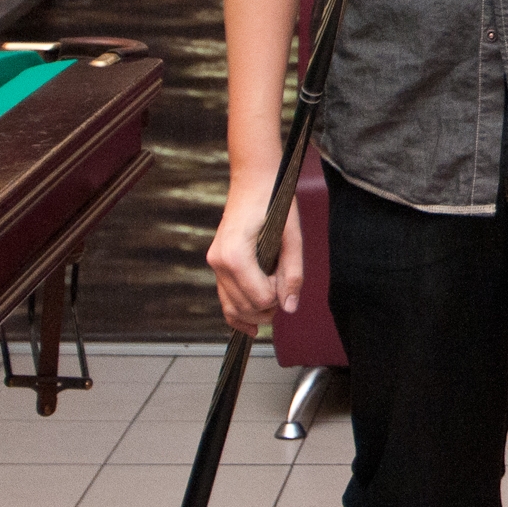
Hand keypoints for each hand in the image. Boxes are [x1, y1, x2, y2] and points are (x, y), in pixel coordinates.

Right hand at [207, 181, 301, 335]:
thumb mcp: (292, 237)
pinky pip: (224, 296)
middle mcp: (219, 263)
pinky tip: (250, 327)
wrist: (254, 179)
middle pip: (246, 307)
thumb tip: (291, 307)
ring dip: (255, 312)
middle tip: (285, 288)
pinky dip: (237, 311)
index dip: (279, 295)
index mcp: (235, 256)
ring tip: (275, 303)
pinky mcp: (217, 262)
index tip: (287, 276)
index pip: (260, 297)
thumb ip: (293, 273)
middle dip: (269, 307)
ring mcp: (214, 263)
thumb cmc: (275, 202)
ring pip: (232, 307)